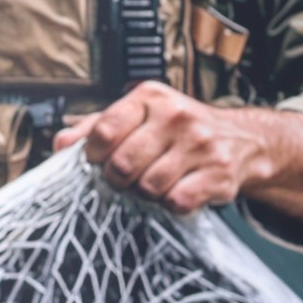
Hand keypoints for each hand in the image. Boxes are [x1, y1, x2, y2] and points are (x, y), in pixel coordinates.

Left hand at [53, 81, 302, 224]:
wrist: (243, 140)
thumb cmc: (180, 130)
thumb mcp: (140, 117)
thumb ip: (97, 128)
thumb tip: (60, 144)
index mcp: (150, 98)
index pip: (105, 130)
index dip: (95, 154)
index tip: (101, 160)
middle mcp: (176, 116)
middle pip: (122, 165)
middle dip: (119, 179)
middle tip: (128, 177)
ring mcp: (199, 145)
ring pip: (148, 187)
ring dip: (146, 193)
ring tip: (155, 183)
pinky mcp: (217, 174)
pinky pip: (177, 202)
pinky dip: (171, 204)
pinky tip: (177, 192)